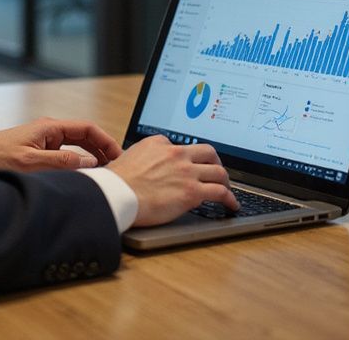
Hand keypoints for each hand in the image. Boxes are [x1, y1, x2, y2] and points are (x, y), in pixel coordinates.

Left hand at [0, 117, 123, 174]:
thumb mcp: (32, 162)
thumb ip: (62, 162)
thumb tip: (90, 162)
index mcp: (50, 128)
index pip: (87, 128)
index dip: (105, 141)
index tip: (119, 155)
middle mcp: (50, 132)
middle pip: (85, 137)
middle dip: (102, 150)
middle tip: (117, 167)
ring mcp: (45, 142)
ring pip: (76, 147)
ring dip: (91, 157)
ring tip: (104, 173)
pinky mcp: (40, 153)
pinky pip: (66, 155)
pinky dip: (78, 164)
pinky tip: (82, 176)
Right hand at [108, 135, 237, 226]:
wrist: (117, 193)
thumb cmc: (117, 181)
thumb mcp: (130, 157)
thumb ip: (143, 158)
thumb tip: (144, 166)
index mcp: (160, 143)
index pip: (183, 147)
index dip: (190, 158)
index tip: (192, 166)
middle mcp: (176, 154)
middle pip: (208, 153)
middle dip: (215, 162)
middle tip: (216, 171)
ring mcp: (186, 172)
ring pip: (218, 171)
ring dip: (225, 181)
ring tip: (227, 189)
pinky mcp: (192, 192)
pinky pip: (220, 192)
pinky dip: (230, 198)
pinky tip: (231, 205)